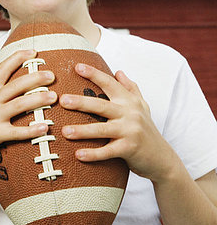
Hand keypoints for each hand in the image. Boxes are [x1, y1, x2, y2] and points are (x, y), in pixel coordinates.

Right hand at [0, 50, 55, 174]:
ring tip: (54, 97)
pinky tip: (45, 127)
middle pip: (16, 85)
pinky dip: (31, 130)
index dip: (18, 58)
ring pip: (19, 104)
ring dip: (38, 100)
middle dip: (35, 77)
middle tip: (52, 75)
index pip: (2, 69)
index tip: (34, 52)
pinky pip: (16, 131)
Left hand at [60, 64, 177, 182]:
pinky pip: (108, 151)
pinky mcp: (129, 149)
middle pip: (101, 105)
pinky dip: (93, 154)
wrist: (162, 158)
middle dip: (81, 102)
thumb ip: (130, 88)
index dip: (94, 74)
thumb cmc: (147, 130)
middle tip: (62, 100)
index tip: (77, 66)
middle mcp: (130, 113)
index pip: (110, 83)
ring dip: (82, 131)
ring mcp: (130, 131)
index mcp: (129, 101)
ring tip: (65, 131)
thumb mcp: (142, 106)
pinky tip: (78, 154)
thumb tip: (118, 71)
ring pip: (102, 129)